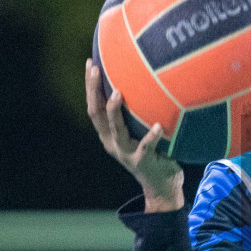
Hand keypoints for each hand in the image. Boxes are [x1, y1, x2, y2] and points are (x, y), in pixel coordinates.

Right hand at [85, 59, 183, 211]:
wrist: (161, 188)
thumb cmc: (153, 153)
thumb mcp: (138, 133)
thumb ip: (136, 114)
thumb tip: (144, 81)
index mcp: (108, 135)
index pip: (94, 107)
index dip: (90, 86)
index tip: (90, 62)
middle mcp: (113, 143)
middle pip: (97, 114)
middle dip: (94, 90)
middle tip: (95, 68)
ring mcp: (127, 153)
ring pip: (117, 131)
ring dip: (115, 111)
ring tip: (118, 93)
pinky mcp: (143, 162)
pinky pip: (146, 147)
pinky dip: (151, 136)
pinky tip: (157, 125)